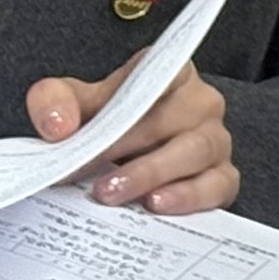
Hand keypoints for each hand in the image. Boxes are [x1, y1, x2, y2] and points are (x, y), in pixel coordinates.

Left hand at [24, 57, 237, 215]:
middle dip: (125, 149)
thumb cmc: (106, 123)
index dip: (125, 104)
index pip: (161, 74)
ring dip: (151, 174)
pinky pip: (217, 186)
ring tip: (114, 193)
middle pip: (171, 120)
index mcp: (172, 75)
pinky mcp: (223, 178)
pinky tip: (156, 205)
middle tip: (90, 175)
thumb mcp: (73, 103)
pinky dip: (187, 196)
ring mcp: (216, 141)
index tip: (90, 133)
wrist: (122, 157)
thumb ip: (54, 100)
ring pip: (195, 151)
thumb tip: (58, 126)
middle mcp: (201, 104)